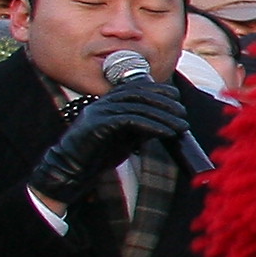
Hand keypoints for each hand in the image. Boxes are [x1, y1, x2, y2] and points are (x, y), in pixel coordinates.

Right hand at [29, 77, 192, 202]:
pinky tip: (166, 133)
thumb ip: (142, 127)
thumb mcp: (127, 137)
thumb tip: (168, 123)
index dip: (159, 89)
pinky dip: (151, 125)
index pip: (136, 86)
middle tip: (183, 113)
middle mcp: (103, 102)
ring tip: (181, 126)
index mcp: (108, 101)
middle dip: (165, 101)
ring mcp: (98, 111)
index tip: (177, 97)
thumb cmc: (99, 154)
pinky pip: (129, 120)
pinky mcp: (96, 124)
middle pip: (139, 92)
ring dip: (163, 115)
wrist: (72, 170)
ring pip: (137, 105)